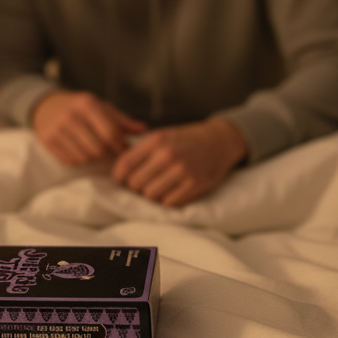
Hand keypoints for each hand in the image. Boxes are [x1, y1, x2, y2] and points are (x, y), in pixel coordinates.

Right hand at [32, 91, 145, 166]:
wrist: (47, 106)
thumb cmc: (81, 107)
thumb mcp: (101, 107)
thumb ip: (122, 120)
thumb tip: (143, 130)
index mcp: (87, 104)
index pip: (110, 133)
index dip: (120, 145)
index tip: (124, 148)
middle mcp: (71, 116)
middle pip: (98, 148)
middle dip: (108, 154)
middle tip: (111, 152)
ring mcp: (57, 129)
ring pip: (85, 157)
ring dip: (95, 159)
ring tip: (97, 151)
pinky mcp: (47, 141)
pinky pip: (71, 161)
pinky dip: (80, 161)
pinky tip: (82, 152)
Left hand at [112, 117, 247, 206]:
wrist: (221, 140)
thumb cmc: (187, 139)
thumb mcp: (164, 134)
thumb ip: (142, 148)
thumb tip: (117, 166)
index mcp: (157, 140)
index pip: (125, 164)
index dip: (118, 176)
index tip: (121, 180)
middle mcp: (168, 154)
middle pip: (135, 183)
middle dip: (136, 186)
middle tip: (142, 184)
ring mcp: (182, 170)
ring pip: (150, 195)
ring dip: (151, 195)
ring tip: (157, 188)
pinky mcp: (195, 184)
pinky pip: (169, 202)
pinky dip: (166, 200)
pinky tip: (170, 192)